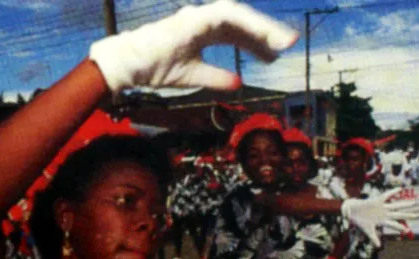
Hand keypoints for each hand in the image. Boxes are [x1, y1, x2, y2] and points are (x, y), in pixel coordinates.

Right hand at [90, 0, 297, 93]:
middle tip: (289, 45)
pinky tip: (260, 38)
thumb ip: (216, 77)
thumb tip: (239, 83)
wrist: (129, 65)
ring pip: (239, 15)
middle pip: (243, 22)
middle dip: (267, 33)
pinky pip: (226, 17)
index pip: (237, 33)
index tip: (275, 55)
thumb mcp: (193, 76)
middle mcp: (204, 20)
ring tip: (282, 42)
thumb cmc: (155, 68)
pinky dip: (246, 26)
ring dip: (262, 28)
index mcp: (203, 31)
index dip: (257, 41)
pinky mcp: (194, 20)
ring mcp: (199, 17)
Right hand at [341, 188, 418, 247]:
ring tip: (414, 202)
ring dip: (405, 204)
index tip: (408, 230)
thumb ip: (373, 238)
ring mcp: (382, 207)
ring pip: (396, 205)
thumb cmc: (359, 222)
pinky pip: (387, 195)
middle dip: (409, 215)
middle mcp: (385, 214)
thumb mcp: (367, 231)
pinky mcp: (378, 200)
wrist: (352, 212)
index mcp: (383, 221)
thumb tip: (378, 247)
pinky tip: (400, 189)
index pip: (394, 225)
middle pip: (400, 215)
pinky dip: (393, 192)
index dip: (401, 227)